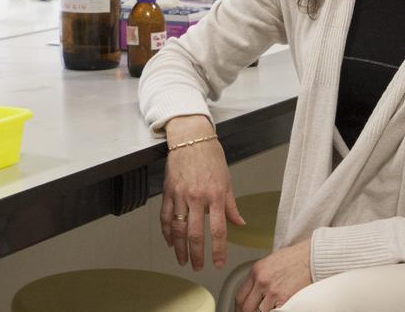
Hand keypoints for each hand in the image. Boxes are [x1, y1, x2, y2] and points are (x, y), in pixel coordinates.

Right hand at [160, 115, 244, 270]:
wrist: (191, 138)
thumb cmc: (211, 156)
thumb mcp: (227, 181)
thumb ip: (231, 206)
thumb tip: (240, 223)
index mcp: (216, 195)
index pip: (219, 230)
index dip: (218, 250)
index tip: (218, 263)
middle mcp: (197, 198)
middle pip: (196, 234)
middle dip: (196, 254)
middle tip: (197, 267)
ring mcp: (181, 195)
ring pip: (178, 229)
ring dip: (180, 248)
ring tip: (182, 260)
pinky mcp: (168, 192)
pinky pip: (165, 216)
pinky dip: (166, 232)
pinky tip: (170, 242)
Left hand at [236, 239, 311, 311]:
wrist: (312, 257)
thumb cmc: (295, 258)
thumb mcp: (270, 262)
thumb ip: (259, 277)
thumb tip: (254, 293)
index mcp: (256, 271)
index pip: (240, 296)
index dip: (239, 307)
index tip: (242, 310)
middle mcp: (262, 281)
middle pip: (246, 307)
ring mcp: (272, 291)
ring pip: (260, 311)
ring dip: (264, 311)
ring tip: (270, 306)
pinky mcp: (285, 299)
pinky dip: (276, 310)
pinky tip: (279, 306)